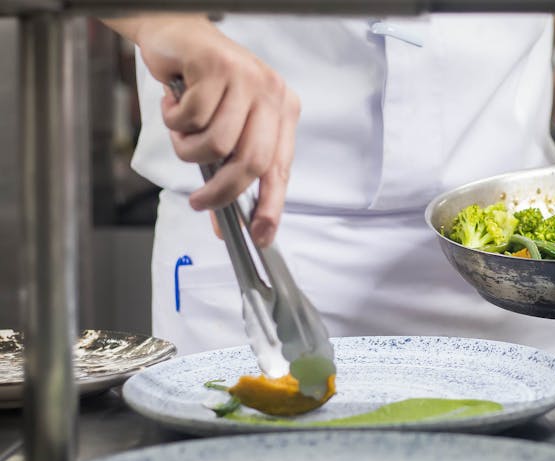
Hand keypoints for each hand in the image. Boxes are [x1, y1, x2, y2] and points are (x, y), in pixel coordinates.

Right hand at [103, 15, 298, 247]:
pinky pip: (191, 117)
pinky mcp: (217, 66)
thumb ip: (230, 169)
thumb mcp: (225, 128)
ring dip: (188, 148)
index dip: (270, 206)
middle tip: (199, 202)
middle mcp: (271, 94)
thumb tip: (229, 223)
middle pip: (250, 162)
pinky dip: (174, 120)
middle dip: (221, 192)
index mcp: (282, 112)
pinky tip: (174, 102)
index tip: (259, 234)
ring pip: (216, 143)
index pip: (280, 169)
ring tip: (182, 131)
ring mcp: (246, 78)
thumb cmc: (202, 86)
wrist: (176, 35)